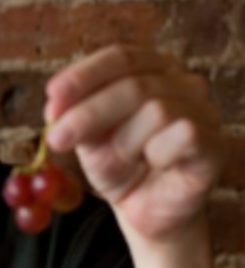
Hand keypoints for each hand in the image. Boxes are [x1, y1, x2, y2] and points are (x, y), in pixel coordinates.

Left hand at [44, 45, 227, 241]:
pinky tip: (154, 164)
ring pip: (157, 110)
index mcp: (150, 69)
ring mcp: (204, 111)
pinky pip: (184, 134)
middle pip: (133, 84)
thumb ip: (74, 115)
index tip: (52, 95)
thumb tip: (55, 105)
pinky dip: (157, 153)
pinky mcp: (216, 144)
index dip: (84, 75)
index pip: (119, 57)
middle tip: (56, 138)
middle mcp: (182, 82)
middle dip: (88, 113)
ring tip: (123, 158)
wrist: (142, 209)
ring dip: (124, 141)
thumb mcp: (86, 136)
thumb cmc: (118, 164)